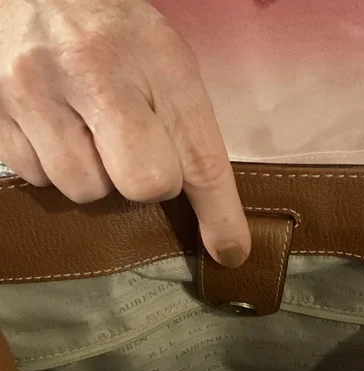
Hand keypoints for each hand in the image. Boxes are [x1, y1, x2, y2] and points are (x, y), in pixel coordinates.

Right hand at [0, 0, 249, 267]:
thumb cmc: (112, 30)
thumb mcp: (164, 60)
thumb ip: (186, 125)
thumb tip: (206, 207)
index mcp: (157, 59)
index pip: (200, 158)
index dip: (220, 215)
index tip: (230, 250)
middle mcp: (94, 73)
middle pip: (143, 184)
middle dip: (146, 184)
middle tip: (136, 152)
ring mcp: (36, 91)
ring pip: (86, 190)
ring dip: (96, 176)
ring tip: (90, 134)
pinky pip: (37, 178)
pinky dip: (53, 166)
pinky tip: (57, 130)